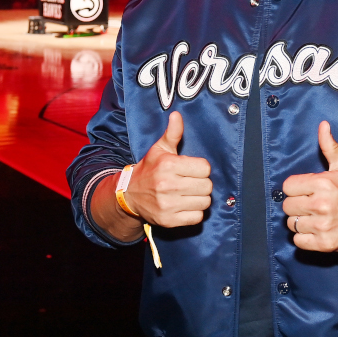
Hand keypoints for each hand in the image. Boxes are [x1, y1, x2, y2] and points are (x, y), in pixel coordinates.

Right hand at [125, 111, 212, 227]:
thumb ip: (172, 133)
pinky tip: (185, 205)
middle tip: (191, 182)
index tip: (191, 169)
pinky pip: (197, 217)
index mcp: (168, 165)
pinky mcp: (169, 220)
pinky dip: (194, 213)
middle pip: (207, 186)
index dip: (200, 168)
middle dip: (202, 184)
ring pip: (205, 202)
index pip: (205, 168)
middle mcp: (168, 185)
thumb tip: (177, 115)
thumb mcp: (159, 149)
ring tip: (188, 194)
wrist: (130, 194)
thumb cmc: (149, 169)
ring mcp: (168, 204)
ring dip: (200, 198)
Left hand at [282, 121, 337, 251]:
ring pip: (292, 224)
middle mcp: (321, 204)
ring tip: (315, 218)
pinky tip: (316, 230)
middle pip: (287, 206)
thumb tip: (323, 125)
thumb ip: (330, 146)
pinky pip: (298, 242)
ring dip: (301, 222)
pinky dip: (304, 238)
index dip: (295, 189)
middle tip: (311, 205)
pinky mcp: (324, 243)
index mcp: (323, 183)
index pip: (287, 187)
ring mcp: (322, 225)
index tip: (306, 191)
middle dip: (297, 205)